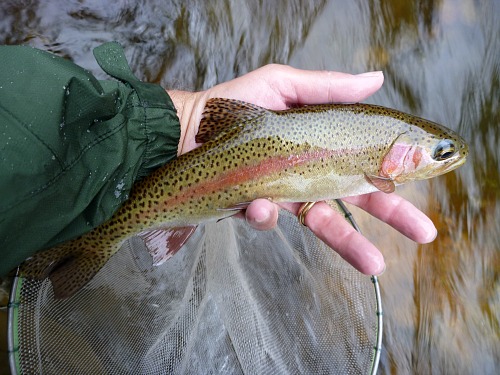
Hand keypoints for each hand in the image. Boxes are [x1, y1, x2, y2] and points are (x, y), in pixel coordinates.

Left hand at [168, 64, 436, 275]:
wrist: (185, 128)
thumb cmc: (236, 105)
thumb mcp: (283, 86)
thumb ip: (328, 88)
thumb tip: (377, 80)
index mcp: (319, 148)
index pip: (364, 164)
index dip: (393, 175)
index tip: (422, 181)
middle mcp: (306, 175)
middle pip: (357, 199)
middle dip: (392, 216)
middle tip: (424, 233)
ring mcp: (282, 194)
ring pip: (323, 223)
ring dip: (350, 243)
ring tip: (375, 263)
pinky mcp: (254, 207)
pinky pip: (269, 218)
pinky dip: (268, 213)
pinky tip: (262, 203)